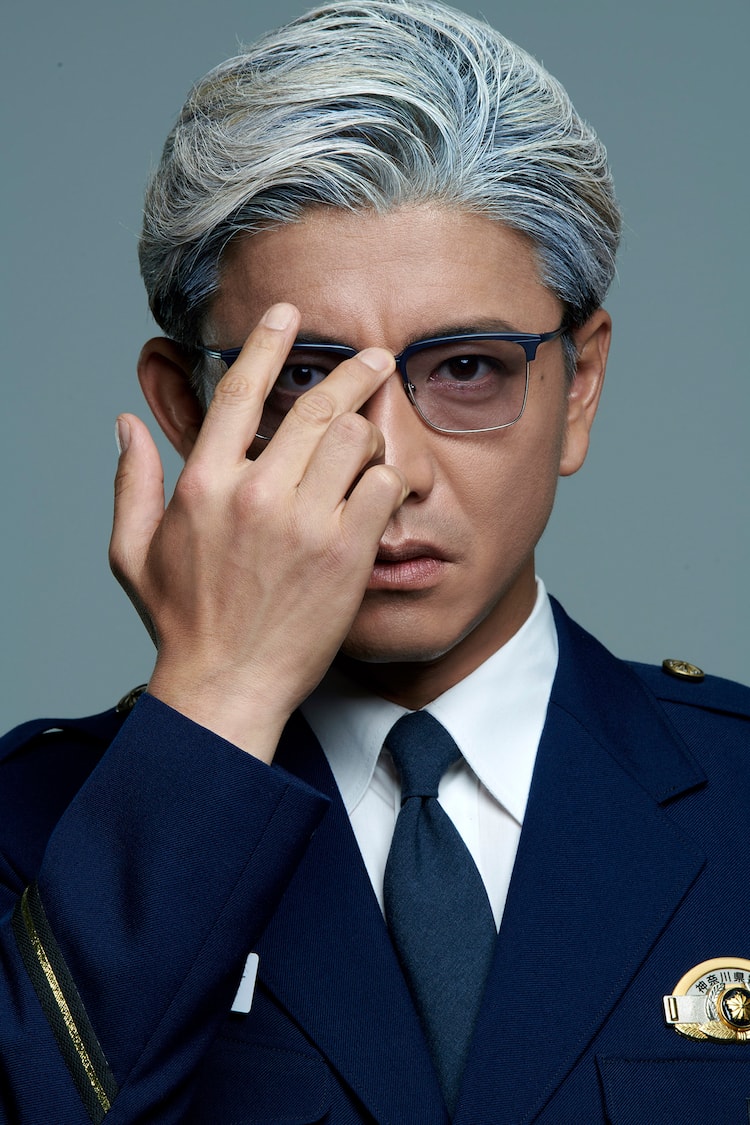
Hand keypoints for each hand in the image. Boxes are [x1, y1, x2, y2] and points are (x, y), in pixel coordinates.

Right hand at [109, 303, 408, 759]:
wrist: (227, 686)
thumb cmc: (183, 622)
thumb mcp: (133, 553)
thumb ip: (131, 482)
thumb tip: (125, 424)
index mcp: (204, 485)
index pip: (240, 390)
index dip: (268, 342)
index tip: (289, 315)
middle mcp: (256, 494)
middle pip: (316, 406)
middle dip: (353, 373)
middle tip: (375, 359)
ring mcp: (306, 523)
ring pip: (356, 440)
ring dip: (369, 432)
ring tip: (373, 440)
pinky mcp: (347, 554)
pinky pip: (383, 488)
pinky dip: (386, 481)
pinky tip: (378, 490)